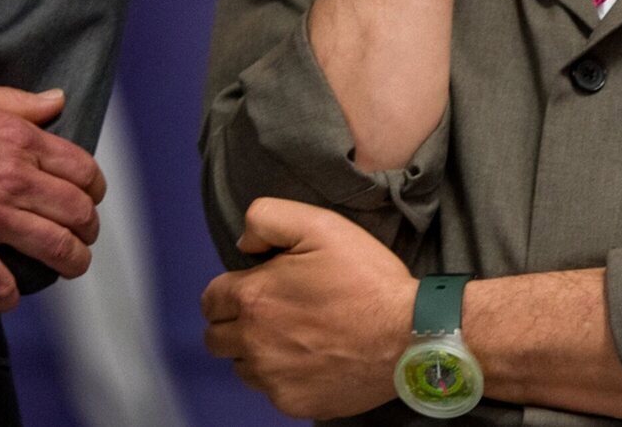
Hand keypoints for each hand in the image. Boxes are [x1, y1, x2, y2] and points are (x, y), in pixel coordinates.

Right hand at [0, 82, 103, 310]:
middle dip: (88, 229)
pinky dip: (7, 295)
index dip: (95, 189)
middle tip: (85, 236)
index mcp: (23, 143)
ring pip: (54, 246)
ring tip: (72, 266)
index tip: (92, 198)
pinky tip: (9, 299)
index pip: (83, 171)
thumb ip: (20, 104)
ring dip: (71, 261)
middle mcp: (15, 180)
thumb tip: (57, 101)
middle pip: (77, 211)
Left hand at [200, 198, 415, 420]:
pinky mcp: (292, 403)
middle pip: (215, 337)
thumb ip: (269, 218)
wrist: (410, 334)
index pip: (211, 299)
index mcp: (254, 298)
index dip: (234, 289)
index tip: (262, 287)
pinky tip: (315, 359)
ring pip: (241, 367)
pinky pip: (271, 391)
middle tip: (276, 312)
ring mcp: (271, 379)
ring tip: (298, 336)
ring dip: (257, 352)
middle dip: (237, 322)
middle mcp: (252, 343)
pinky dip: (285, 377)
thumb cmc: (369, 280)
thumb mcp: (323, 226)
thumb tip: (244, 243)